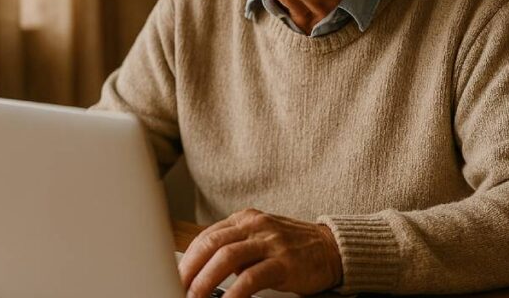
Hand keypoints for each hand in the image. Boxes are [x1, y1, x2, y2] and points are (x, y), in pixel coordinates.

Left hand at [178, 208, 342, 297]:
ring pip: (226, 257)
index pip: (206, 236)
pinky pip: (251, 278)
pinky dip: (233, 293)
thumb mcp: (260, 239)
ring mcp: (270, 242)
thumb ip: (235, 249)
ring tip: (194, 297)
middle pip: (211, 244)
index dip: (187, 259)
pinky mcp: (283, 262)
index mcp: (245, 219)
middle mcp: (255, 226)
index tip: (175, 277)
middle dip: (188, 269)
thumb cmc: (293, 247)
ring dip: (204, 281)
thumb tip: (203, 272)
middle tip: (177, 287)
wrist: (332, 249)